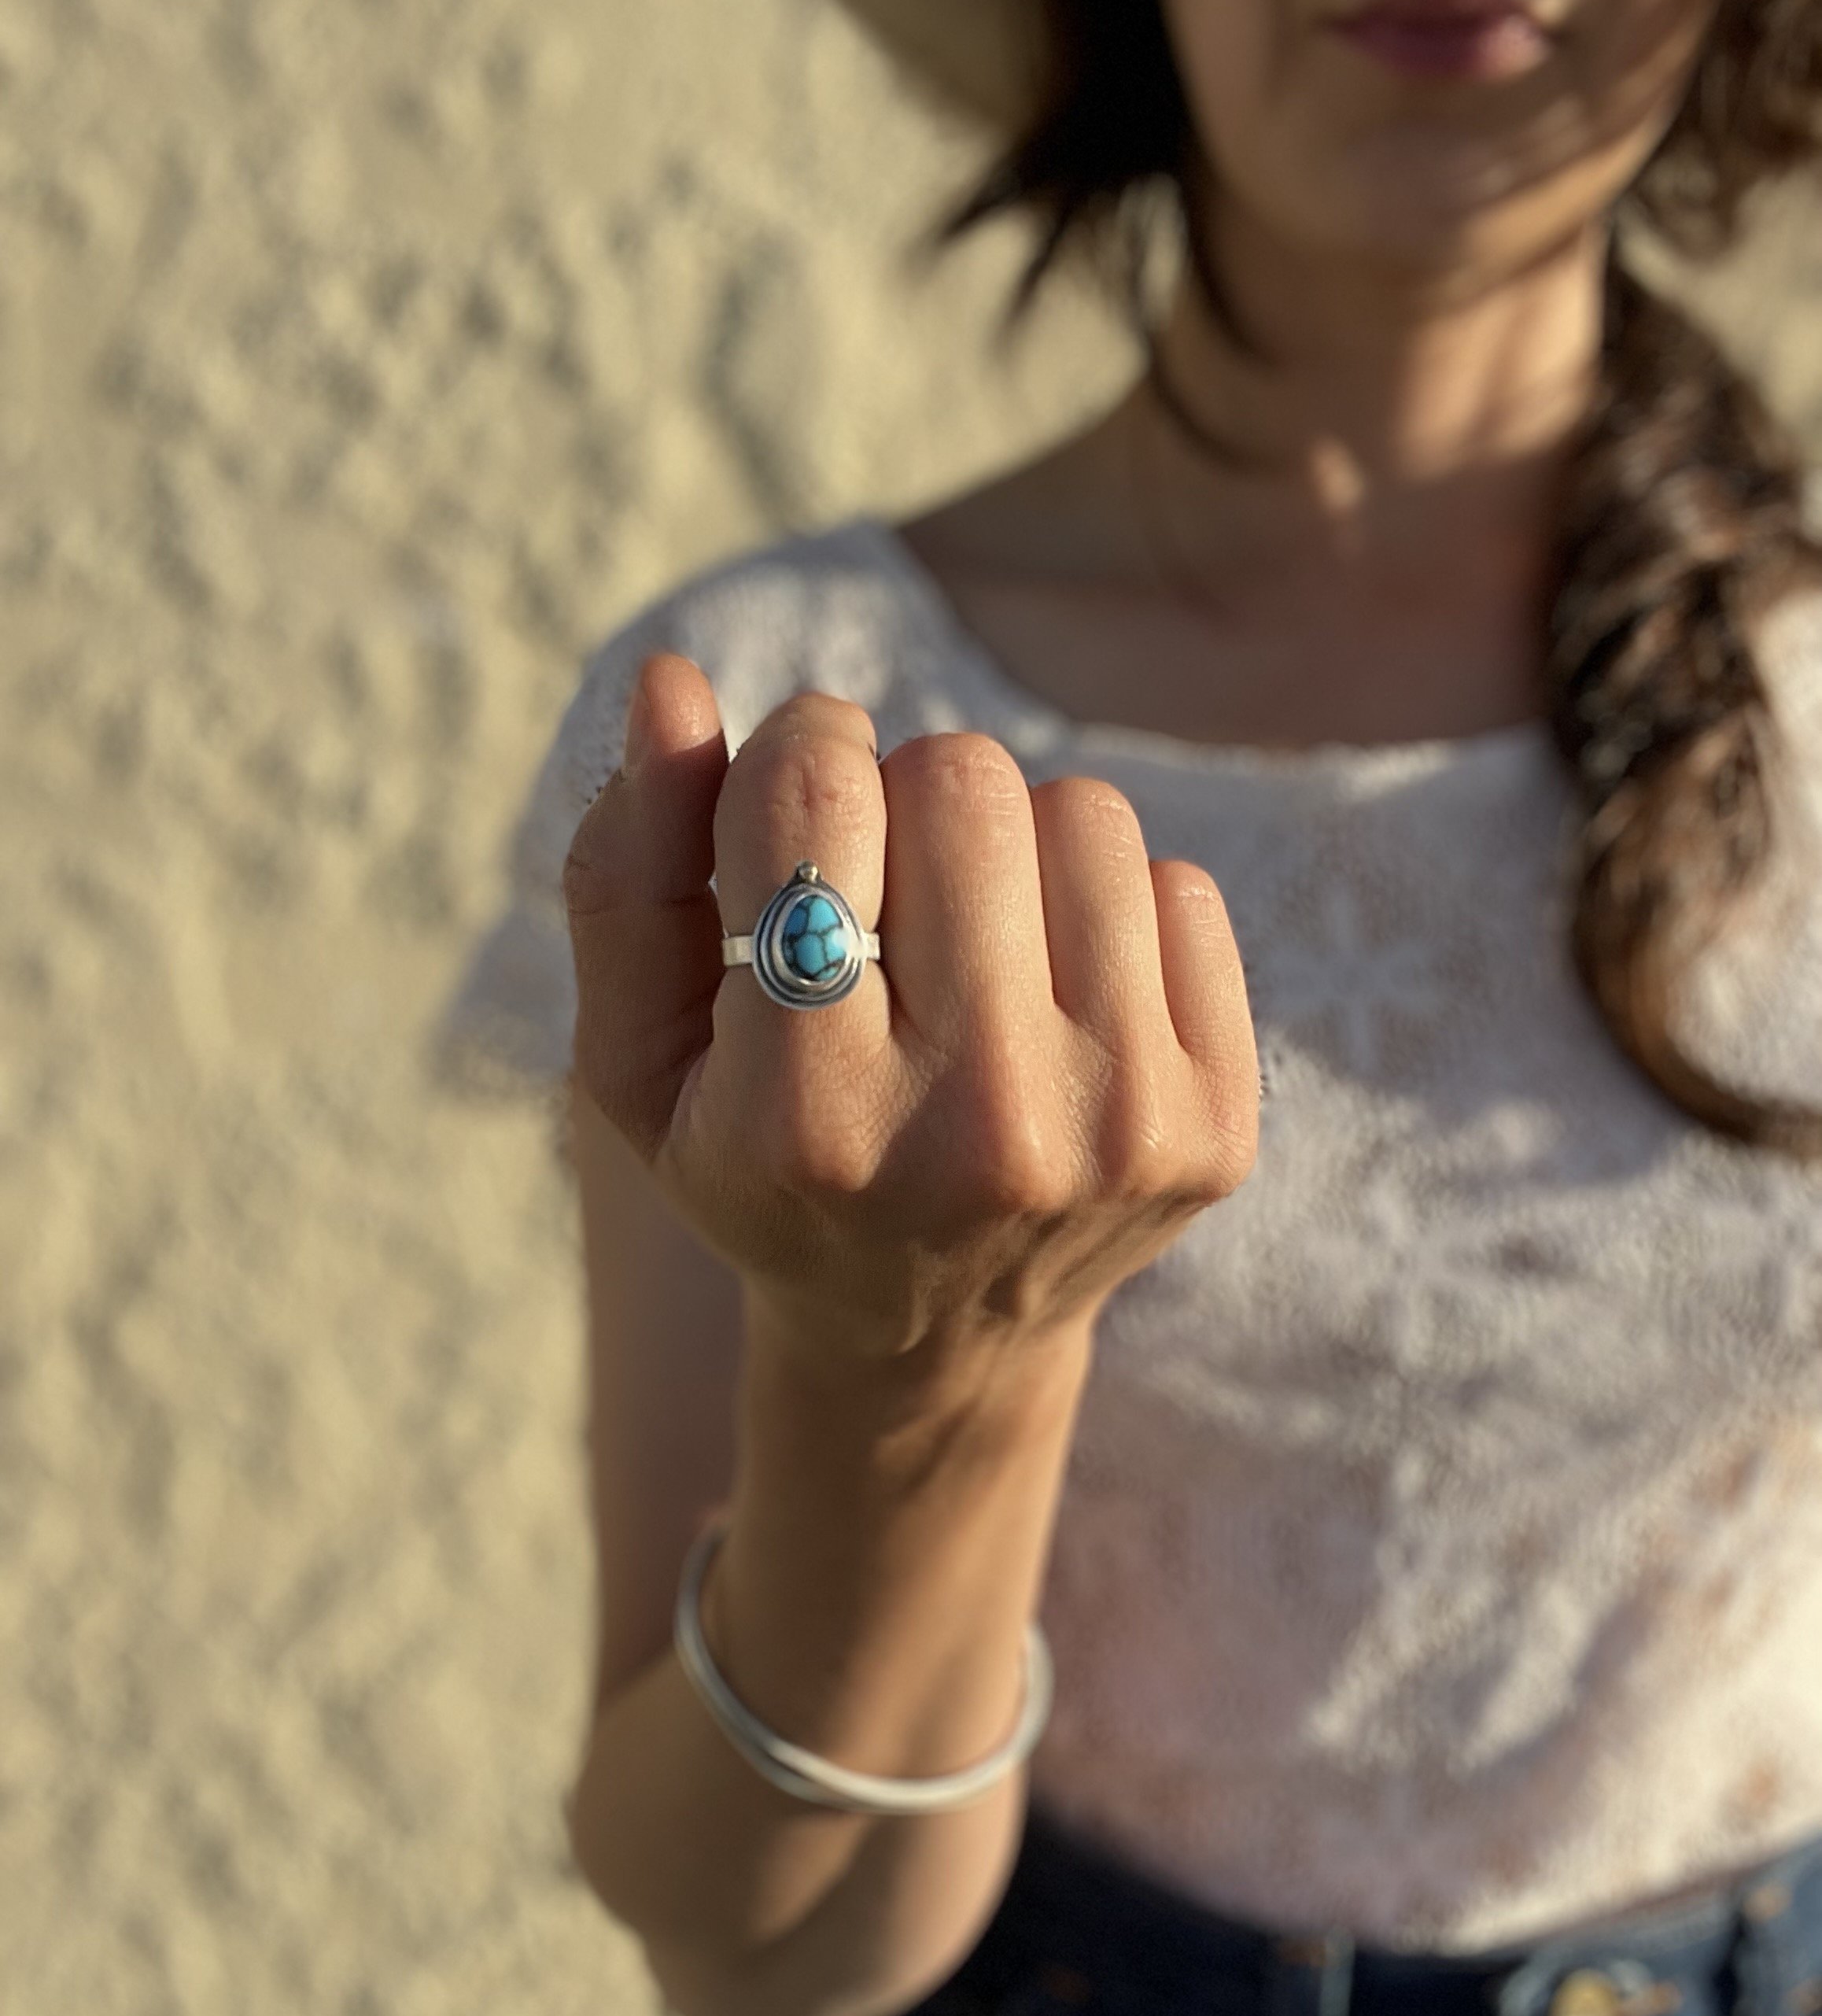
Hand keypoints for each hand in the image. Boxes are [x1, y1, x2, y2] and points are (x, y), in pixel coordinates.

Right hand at [564, 652, 1258, 1376]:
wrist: (933, 1336)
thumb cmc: (764, 1167)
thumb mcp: (644, 1061)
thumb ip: (628, 873)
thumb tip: (671, 679)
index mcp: (804, 1119)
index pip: (815, 793)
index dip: (793, 756)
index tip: (793, 810)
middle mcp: (973, 1129)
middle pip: (960, 776)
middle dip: (903, 796)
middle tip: (883, 892)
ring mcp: (1114, 1130)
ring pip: (1082, 811)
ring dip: (1011, 847)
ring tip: (969, 947)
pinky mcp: (1214, 1126)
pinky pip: (1178, 883)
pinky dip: (1103, 912)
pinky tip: (1051, 1002)